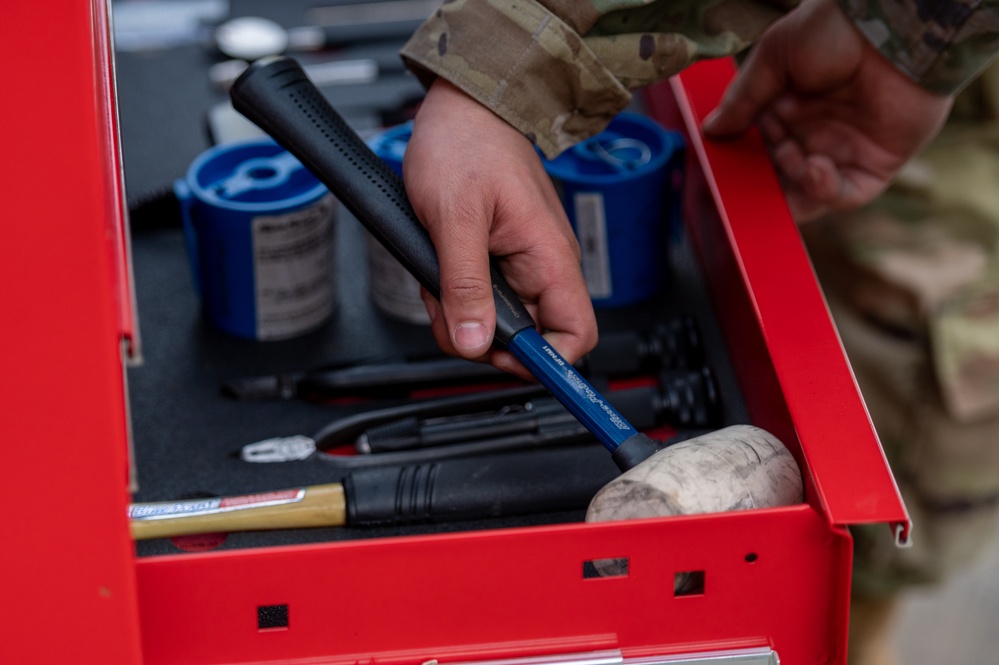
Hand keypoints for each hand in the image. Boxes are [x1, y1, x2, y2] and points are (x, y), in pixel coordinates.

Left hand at [403, 79, 596, 375]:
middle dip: (481, 336)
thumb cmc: (465, 144)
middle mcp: (542, 266)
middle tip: (449, 311)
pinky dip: (453, 294)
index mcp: (549, 258)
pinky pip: (478, 297)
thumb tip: (474, 342)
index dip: (546, 361)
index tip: (504, 360)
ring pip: (495, 321)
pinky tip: (437, 270)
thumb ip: (464, 285)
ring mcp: (519, 264)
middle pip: (527, 337)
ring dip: (460, 313)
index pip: (576, 334)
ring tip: (437, 277)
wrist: (460, 107)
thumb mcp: (455, 219)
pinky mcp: (497, 260)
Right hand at [703, 0, 952, 220]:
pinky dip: (826, 191)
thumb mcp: (773, 57)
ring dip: (791, 192)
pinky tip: (814, 169)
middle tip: (745, 187)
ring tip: (788, 170)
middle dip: (760, 186)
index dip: (739, 162)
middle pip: (779, 176)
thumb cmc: (833, 29)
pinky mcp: (877, 163)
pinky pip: (846, 194)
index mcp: (788, 107)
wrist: (893, 27)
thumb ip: (743, 99)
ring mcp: (845, 149)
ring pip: (808, 193)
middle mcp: (815, 131)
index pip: (757, 147)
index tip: (719, 171)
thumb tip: (710, 131)